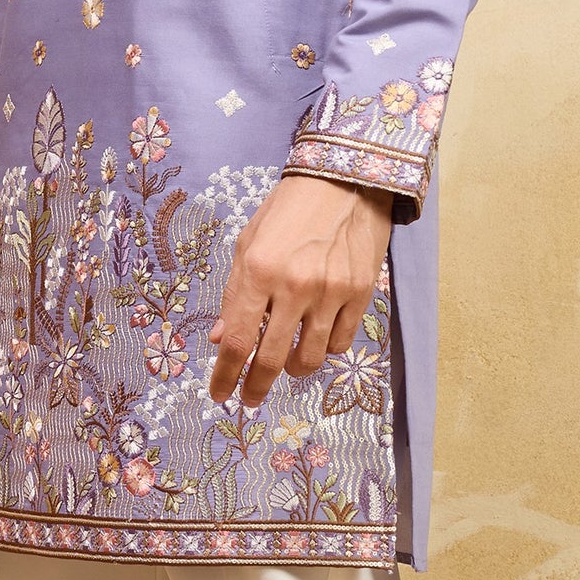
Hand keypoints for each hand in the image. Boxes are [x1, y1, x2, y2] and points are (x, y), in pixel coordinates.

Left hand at [207, 174, 392, 406]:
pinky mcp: (360, 293)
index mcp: (258, 271)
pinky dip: (326, 349)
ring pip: (311, 358)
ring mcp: (331, 291)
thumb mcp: (248, 245)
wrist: (343, 182)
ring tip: (286, 363)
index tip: (219, 394)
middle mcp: (294, 286)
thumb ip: (234, 294)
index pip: (237, 339)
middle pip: (272, 359)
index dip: (224, 375)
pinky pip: (341, 342)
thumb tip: (221, 338)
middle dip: (256, 387)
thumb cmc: (287, 211)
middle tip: (250, 398)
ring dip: (293, 369)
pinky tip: (317, 339)